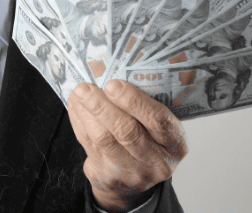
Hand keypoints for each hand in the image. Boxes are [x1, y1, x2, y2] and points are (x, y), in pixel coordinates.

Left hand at [68, 79, 187, 211]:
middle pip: (127, 132)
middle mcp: (157, 162)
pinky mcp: (108, 177)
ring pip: (103, 139)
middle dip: (102, 106)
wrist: (133, 182)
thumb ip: (146, 105)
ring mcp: (131, 173)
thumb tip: (116, 70)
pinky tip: (76, 106)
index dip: (134, 101)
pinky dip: (79, 122)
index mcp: (175, 143)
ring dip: (87, 112)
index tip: (113, 84)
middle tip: (86, 88)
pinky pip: (89, 145)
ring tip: (78, 93)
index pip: (159, 120)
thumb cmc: (147, 140)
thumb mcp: (159, 127)